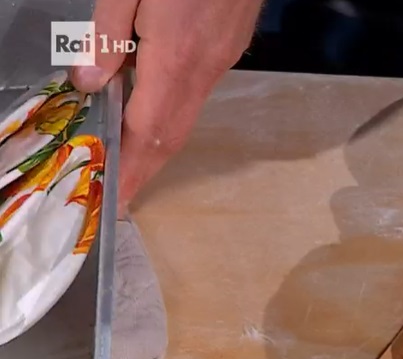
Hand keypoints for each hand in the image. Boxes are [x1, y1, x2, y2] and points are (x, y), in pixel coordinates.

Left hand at [70, 0, 263, 213]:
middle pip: (173, 136)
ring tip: (130, 162)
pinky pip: (197, 93)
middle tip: (121, 195)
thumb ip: (108, 33)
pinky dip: (172, 114)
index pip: (148, 131)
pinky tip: (153, 111)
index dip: (132, 169)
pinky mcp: (228, 47)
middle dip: (146, 170)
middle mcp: (203, 68)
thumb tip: (90, 81)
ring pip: (188, 116)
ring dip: (159, 145)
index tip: (117, 199)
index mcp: (174, 57)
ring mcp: (222, 59)